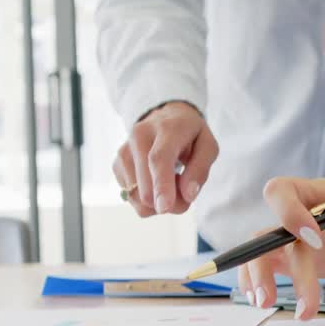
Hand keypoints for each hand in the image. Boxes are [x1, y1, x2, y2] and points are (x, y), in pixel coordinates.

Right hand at [112, 101, 217, 215]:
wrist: (164, 118)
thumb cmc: (190, 135)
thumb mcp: (208, 146)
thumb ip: (200, 170)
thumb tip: (188, 196)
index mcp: (167, 129)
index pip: (159, 159)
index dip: (161, 185)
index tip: (164, 207)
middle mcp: (139, 136)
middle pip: (145, 186)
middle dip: (168, 203)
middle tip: (185, 194)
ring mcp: (124, 151)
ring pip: (136, 197)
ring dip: (157, 201)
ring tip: (170, 181)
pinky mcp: (116, 164)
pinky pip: (130, 197)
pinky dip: (147, 198)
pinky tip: (155, 180)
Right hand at [238, 177, 324, 319]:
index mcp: (311, 193)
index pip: (281, 191)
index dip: (288, 213)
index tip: (313, 238)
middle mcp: (293, 215)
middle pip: (267, 235)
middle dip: (264, 266)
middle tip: (272, 297)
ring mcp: (290, 239)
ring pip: (260, 255)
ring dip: (258, 280)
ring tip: (266, 304)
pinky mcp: (292, 260)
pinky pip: (266, 268)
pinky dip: (258, 284)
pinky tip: (263, 301)